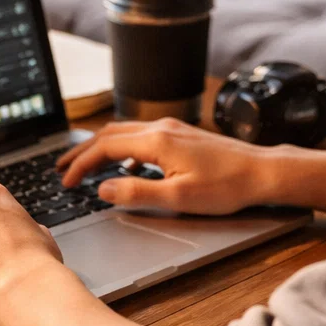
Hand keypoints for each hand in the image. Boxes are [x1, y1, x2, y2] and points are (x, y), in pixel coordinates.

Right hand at [56, 117, 274, 214]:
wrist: (263, 172)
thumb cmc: (226, 187)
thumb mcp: (178, 197)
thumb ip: (137, 193)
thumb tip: (103, 190)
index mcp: (156, 141)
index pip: (104, 148)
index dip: (80, 165)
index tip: (66, 182)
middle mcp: (161, 127)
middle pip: (108, 134)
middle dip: (82, 152)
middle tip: (61, 170)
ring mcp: (172, 128)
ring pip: (124, 132)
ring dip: (100, 147)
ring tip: (84, 165)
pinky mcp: (182, 134)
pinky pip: (140, 136)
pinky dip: (121, 148)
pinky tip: (124, 166)